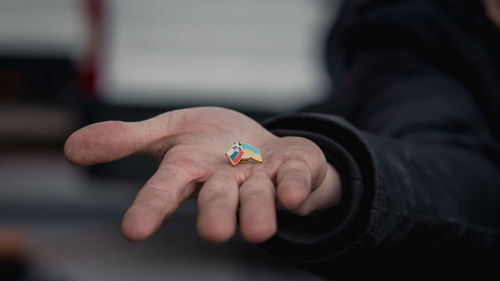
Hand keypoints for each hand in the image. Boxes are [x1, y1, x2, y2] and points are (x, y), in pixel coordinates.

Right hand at [64, 107, 341, 242]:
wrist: (258, 144)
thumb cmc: (209, 142)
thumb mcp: (167, 133)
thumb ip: (125, 140)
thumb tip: (71, 148)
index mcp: (189, 170)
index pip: (164, 191)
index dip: (150, 209)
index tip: (133, 231)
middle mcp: (224, 182)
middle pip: (216, 199)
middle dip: (215, 214)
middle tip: (213, 233)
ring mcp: (260, 179)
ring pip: (257, 197)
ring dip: (257, 209)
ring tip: (259, 230)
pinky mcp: (292, 171)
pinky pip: (296, 180)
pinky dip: (295, 186)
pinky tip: (293, 193)